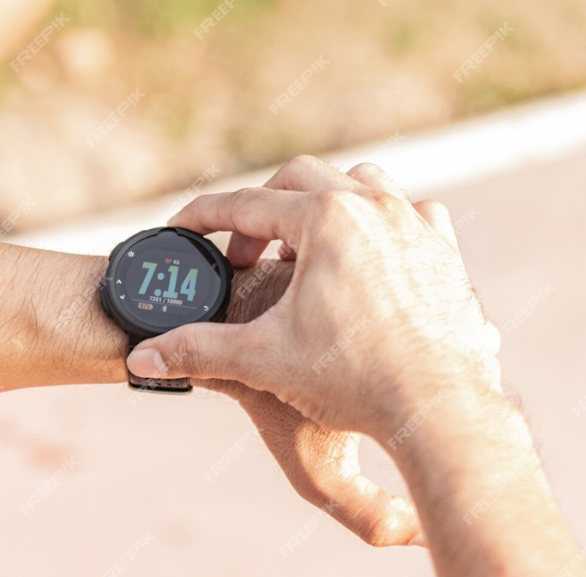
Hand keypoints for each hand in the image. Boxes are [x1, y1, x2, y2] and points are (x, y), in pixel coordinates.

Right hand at [132, 156, 499, 546]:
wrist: (436, 407)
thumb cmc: (354, 379)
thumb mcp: (264, 359)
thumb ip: (198, 349)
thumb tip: (141, 358)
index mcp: (326, 217)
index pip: (246, 204)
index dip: (204, 217)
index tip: (182, 229)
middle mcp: (375, 206)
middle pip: (300, 178)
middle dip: (262, 210)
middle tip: (244, 256)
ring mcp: (416, 223)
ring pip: (360, 184)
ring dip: (323, 206)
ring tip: (302, 252)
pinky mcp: (444, 250)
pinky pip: (410, 213)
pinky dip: (380, 224)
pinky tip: (366, 259)